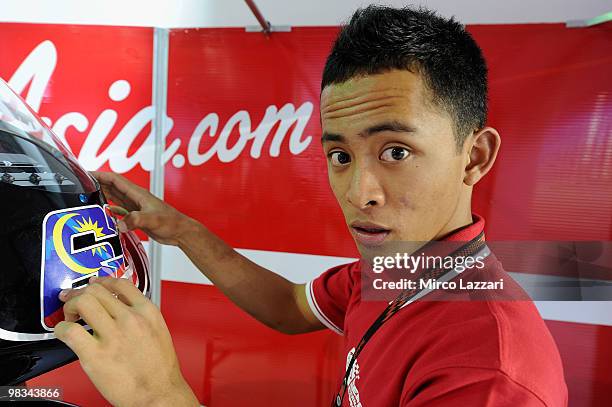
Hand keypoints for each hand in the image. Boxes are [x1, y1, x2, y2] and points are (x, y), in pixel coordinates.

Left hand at [55, 277, 198, 406]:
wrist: (158, 394)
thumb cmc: (159, 370)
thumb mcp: (158, 331)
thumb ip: (140, 316)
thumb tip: (120, 307)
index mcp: (147, 312)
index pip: (120, 283)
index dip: (101, 281)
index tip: (93, 285)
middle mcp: (130, 319)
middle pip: (96, 289)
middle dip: (79, 293)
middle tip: (74, 301)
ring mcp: (112, 336)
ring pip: (83, 302)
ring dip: (70, 306)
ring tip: (70, 316)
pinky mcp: (95, 355)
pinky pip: (69, 331)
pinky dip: (61, 328)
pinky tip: (64, 333)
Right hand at [91, 171, 196, 245]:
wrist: (180, 232)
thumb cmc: (171, 222)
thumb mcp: (152, 220)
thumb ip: (135, 220)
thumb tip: (119, 224)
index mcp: (138, 194)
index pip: (115, 179)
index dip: (100, 175)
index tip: (86, 173)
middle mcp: (135, 198)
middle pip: (112, 186)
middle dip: (97, 183)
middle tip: (80, 185)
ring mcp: (135, 207)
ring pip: (115, 198)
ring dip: (102, 195)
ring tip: (87, 196)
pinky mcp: (136, 216)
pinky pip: (119, 210)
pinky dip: (110, 209)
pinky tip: (103, 212)